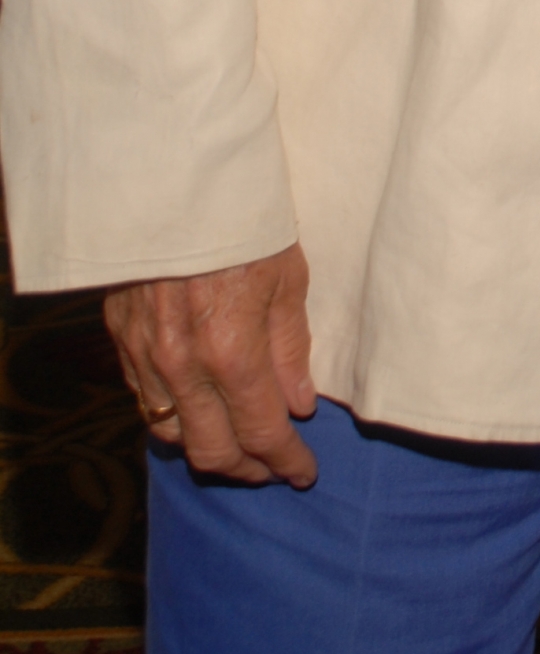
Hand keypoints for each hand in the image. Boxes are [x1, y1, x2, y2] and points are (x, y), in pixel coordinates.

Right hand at [105, 243, 317, 486]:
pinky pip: (144, 399)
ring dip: (206, 448)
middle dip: (248, 470)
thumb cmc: (245, 222)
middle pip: (211, 453)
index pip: (261, 434)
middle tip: (273, 468)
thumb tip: (299, 405)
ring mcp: (145, 357)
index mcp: (232, 353)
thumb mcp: (288, 278)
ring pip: (170, 434)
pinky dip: (173, 415)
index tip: (304, 472)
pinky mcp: (120, 340)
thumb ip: (291, 349)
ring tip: (236, 445)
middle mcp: (183, 368)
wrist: (176, 181)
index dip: (286, 462)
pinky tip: (196, 407)